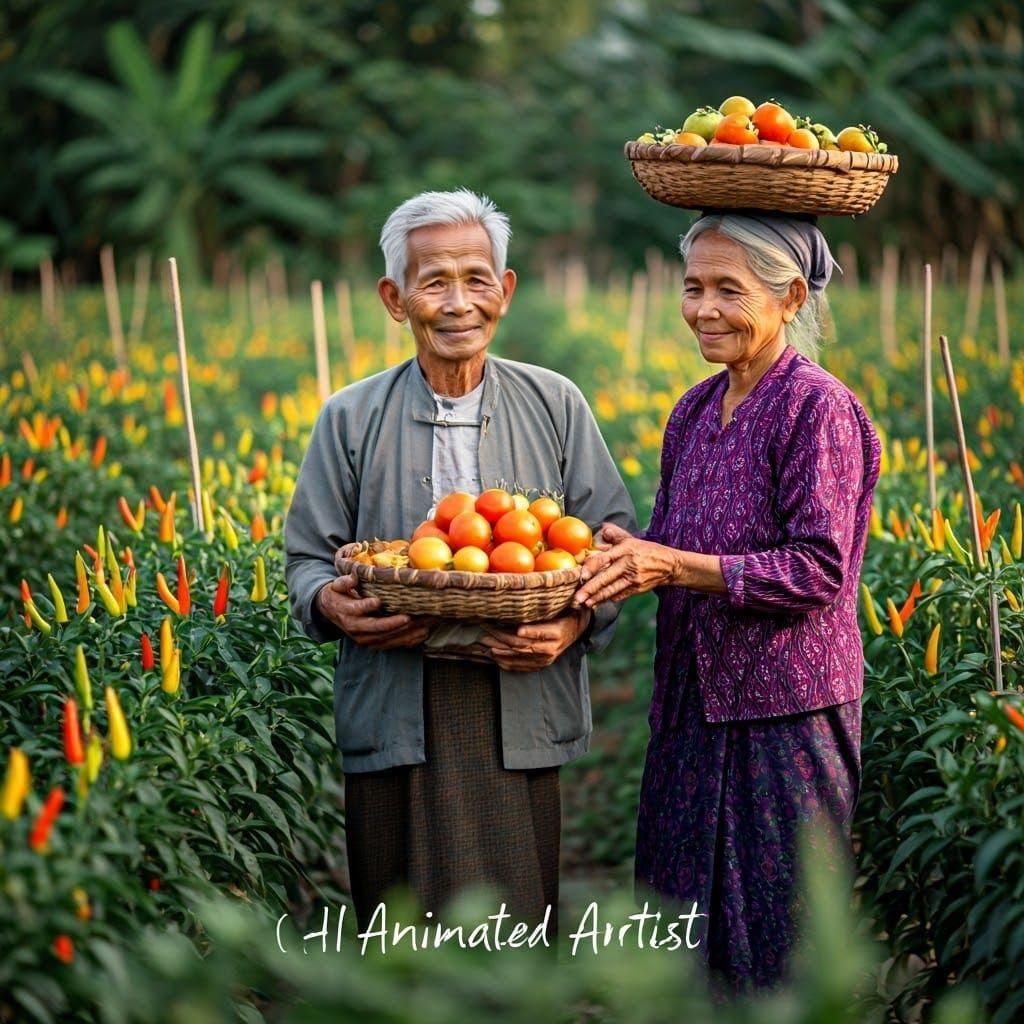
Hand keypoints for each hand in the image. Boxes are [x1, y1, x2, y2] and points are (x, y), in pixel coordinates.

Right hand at [316, 574, 435, 649]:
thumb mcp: (337, 585)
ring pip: (387, 638)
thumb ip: (345, 581)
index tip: (378, 601)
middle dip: (393, 624)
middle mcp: (356, 629)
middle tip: (408, 618)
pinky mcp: (375, 643)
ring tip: (422, 625)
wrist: (332, 612)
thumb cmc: (338, 595)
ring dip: (405, 633)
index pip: (356, 610)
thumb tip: (353, 577)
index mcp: (346, 612)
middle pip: (376, 628)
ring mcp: (365, 638)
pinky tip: (422, 633)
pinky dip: (408, 640)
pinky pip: (393, 644)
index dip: (366, 607)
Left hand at [480, 608, 592, 671]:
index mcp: (557, 632)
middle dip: (504, 638)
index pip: (541, 632)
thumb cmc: (564, 614)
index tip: (517, 629)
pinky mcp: (541, 664)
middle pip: (525, 645)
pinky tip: (495, 658)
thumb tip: (530, 592)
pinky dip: (507, 662)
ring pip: (520, 657)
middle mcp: (552, 648)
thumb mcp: (560, 607)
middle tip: (488, 631)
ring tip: (487, 646)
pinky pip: (522, 666)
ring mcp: (546, 659)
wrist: (575, 630)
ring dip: (502, 652)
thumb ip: (546, 605)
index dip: (529, 631)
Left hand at [572, 522, 678, 607]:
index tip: (581, 575)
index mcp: (625, 550)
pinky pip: (619, 595)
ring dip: (596, 598)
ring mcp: (633, 578)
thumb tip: (603, 528)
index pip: (605, 558)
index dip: (592, 567)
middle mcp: (628, 564)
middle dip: (590, 589)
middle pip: (606, 578)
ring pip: (611, 590)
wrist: (669, 565)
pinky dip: (607, 599)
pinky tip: (596, 603)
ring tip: (583, 604)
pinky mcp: (637, 589)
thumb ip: (615, 534)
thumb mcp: (632, 539)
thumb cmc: (646, 550)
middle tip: (576, 598)